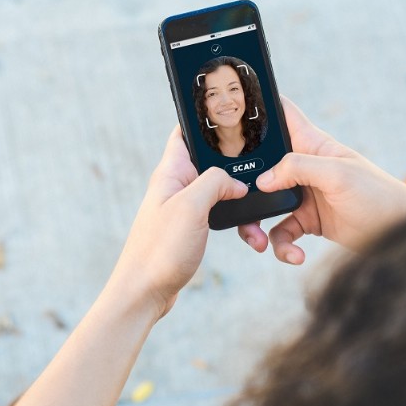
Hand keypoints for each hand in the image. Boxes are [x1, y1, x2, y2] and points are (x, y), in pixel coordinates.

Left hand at [107, 126, 248, 318]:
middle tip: (261, 164)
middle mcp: (175, 186)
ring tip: (257, 211)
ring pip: (219, 191)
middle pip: (210, 161)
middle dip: (236, 163)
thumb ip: (215, 182)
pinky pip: (218, 215)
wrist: (144, 292)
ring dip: (239, 199)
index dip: (205, 120)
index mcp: (171, 172)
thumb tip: (236, 182)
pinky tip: (249, 233)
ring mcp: (182, 208)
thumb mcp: (191, 206)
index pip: (185, 132)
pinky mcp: (189, 229)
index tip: (232, 112)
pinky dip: (236, 222)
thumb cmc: (159, 249)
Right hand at [239, 96, 405, 262]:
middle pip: (263, 167)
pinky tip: (294, 255)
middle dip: (245, 183)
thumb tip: (263, 180)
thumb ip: (299, 168)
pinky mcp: (308, 222)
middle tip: (234, 198)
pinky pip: (282, 233)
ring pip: (265, 205)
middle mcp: (304, 168)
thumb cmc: (378, 195)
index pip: (283, 115)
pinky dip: (282, 247)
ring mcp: (304, 195)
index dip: (260, 107)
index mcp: (313, 145)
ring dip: (257, 225)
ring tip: (259, 242)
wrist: (401, 236)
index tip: (232, 110)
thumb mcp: (338, 174)